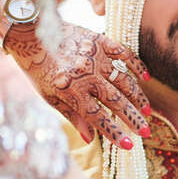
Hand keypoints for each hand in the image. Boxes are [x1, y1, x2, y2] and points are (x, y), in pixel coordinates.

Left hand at [4, 21, 151, 147]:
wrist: (30, 32)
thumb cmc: (38, 68)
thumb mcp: (49, 96)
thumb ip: (71, 116)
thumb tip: (90, 139)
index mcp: (72, 91)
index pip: (99, 118)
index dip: (115, 133)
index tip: (129, 146)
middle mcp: (86, 75)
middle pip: (115, 101)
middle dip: (133, 118)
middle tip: (146, 131)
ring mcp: (96, 57)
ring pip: (124, 81)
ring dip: (137, 97)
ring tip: (147, 110)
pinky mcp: (100, 41)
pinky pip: (124, 54)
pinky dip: (136, 65)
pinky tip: (145, 78)